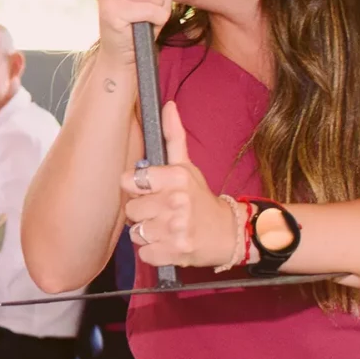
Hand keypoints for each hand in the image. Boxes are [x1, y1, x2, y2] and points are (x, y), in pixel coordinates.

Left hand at [121, 103, 238, 268]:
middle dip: (143, 213)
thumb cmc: (202, 199)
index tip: (150, 192)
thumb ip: (173, 137)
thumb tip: (168, 105)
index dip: (136, 189)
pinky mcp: (174, 252)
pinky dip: (153, 252)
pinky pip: (143, 253)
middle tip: (162, 212)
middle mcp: (175, 202)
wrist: (230, 234)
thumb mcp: (188, 167)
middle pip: (130, 209)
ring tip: (167, 228)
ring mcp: (175, 229)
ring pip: (135, 232)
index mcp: (175, 178)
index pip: (129, 181)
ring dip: (147, 233)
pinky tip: (169, 244)